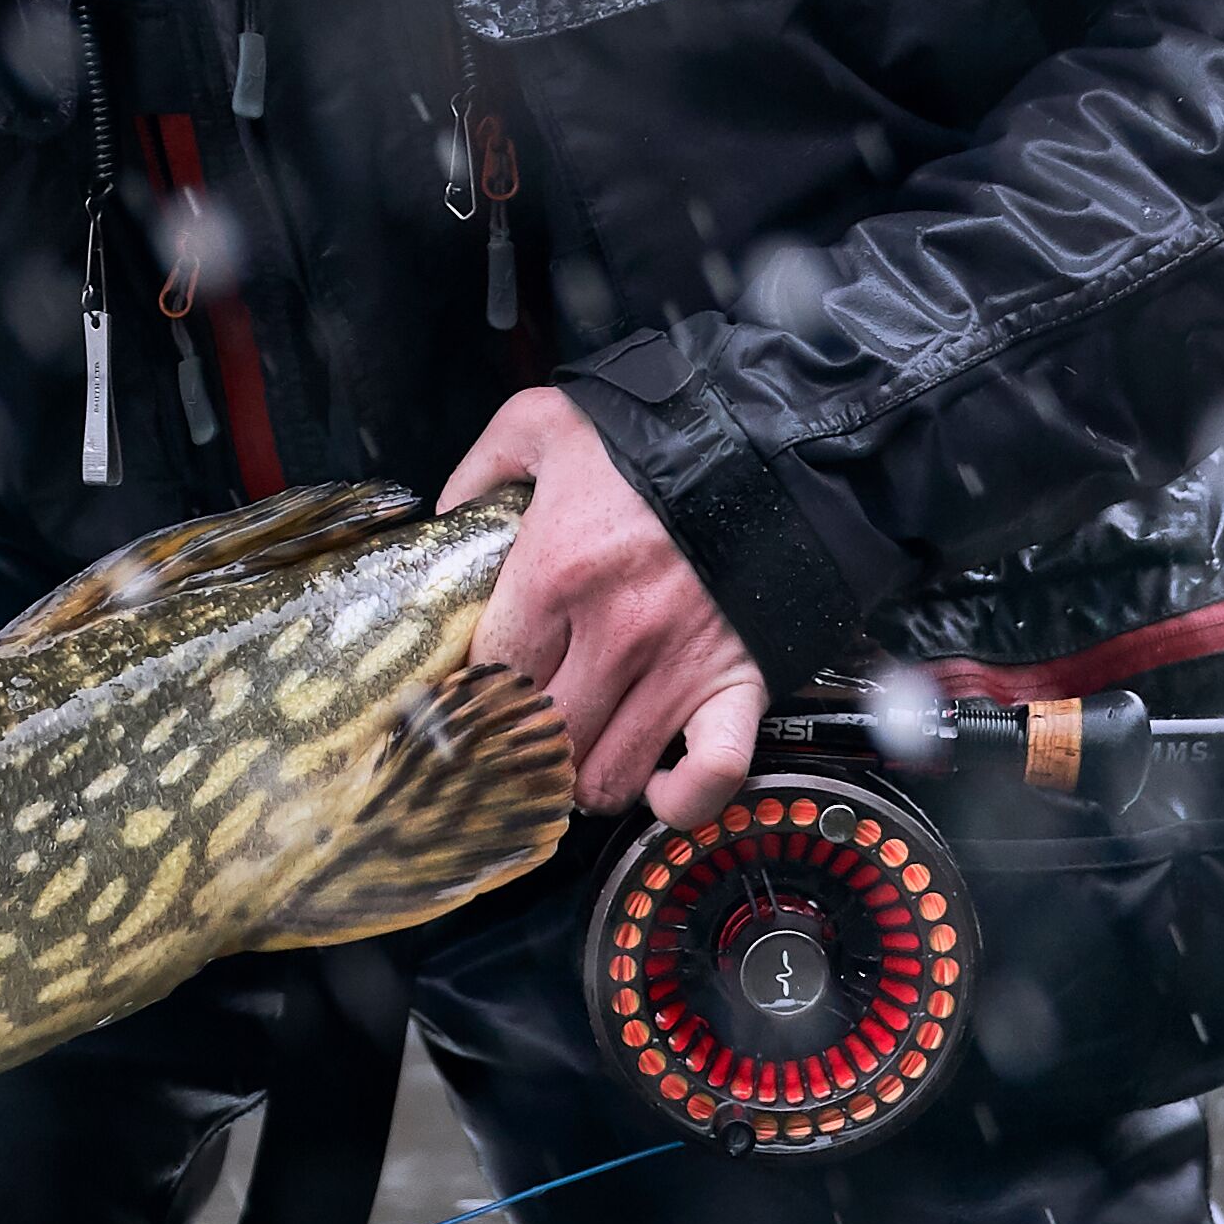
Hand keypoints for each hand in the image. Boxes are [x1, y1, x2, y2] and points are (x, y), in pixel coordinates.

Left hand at [441, 386, 767, 827]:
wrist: (776, 437)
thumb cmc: (658, 434)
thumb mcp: (545, 424)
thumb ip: (483, 470)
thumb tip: (447, 517)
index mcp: (555, 573)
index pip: (489, 676)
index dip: (472, 698)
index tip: (469, 699)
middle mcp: (613, 634)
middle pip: (540, 739)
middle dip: (520, 749)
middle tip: (516, 739)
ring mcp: (679, 668)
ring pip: (607, 776)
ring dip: (583, 779)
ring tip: (576, 758)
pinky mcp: (739, 684)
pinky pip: (712, 775)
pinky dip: (681, 800)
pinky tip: (656, 787)